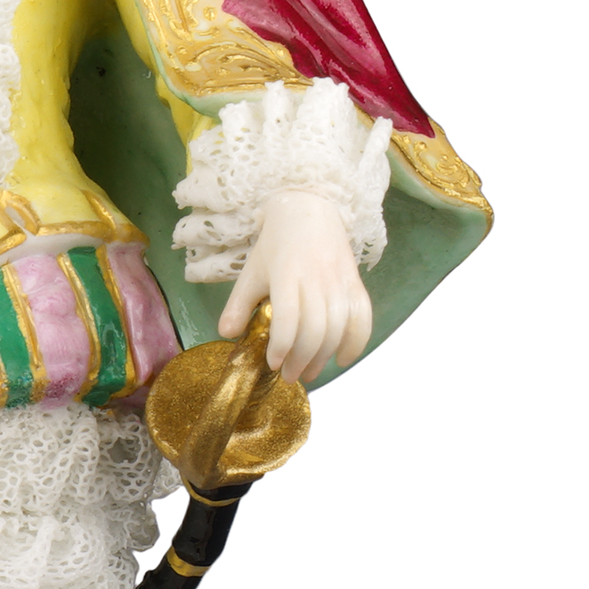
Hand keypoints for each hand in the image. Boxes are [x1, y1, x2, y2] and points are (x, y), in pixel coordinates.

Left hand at [221, 189, 371, 382]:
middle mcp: (317, 279)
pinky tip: (343, 358)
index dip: (282, 346)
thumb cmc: (276, 245)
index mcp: (287, 275)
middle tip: (290, 376)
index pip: (289, 319)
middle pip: (316, 330)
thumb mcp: (251, 272)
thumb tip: (226, 334)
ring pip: (339, 327)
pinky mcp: (355, 282)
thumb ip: (238, 304)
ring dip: (325, 356)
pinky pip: (362, 315)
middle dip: (303, 359)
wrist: (308, 211)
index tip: (273, 363)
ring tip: (310, 371)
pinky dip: (357, 340)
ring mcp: (339, 281)